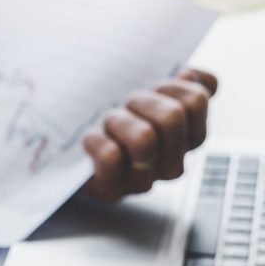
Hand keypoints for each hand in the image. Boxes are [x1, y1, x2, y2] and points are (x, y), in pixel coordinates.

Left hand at [81, 68, 217, 201]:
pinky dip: (95, 140)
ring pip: (143, 138)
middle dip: (141, 101)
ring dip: (118, 121)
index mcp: (188, 140)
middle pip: (171, 117)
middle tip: (124, 106)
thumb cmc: (112, 123)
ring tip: (106, 124)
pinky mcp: (113, 190)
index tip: (152, 88)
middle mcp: (171, 165)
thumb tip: (192, 74)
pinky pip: (111, 157)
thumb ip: (180, 86)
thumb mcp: (148, 98)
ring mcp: (143, 182)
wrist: (70, 156)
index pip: (195, 101)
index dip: (170, 85)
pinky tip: (91, 139)